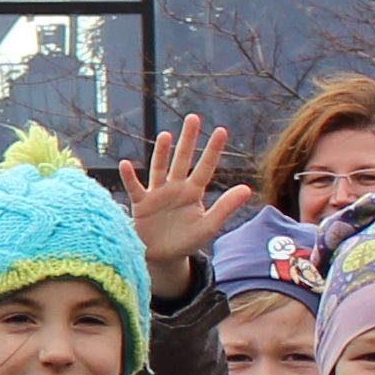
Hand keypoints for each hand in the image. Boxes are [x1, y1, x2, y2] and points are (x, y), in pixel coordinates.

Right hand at [117, 116, 250, 292]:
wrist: (163, 257)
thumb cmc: (187, 241)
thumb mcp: (209, 226)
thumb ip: (226, 206)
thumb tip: (248, 188)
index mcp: (194, 192)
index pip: (206, 167)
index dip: (213, 150)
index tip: (221, 130)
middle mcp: (176, 188)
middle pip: (182, 159)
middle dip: (188, 139)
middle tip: (193, 117)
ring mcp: (157, 194)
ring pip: (159, 168)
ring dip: (162, 153)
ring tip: (166, 136)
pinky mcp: (141, 204)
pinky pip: (135, 188)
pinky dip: (129, 177)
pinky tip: (126, 164)